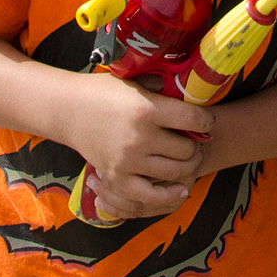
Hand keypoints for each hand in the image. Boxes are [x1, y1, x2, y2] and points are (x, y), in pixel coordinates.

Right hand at [64, 76, 214, 217]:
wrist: (69, 110)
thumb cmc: (105, 92)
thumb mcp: (135, 81)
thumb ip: (161, 86)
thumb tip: (188, 89)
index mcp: (147, 109)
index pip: (193, 120)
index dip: (207, 122)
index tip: (207, 122)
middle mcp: (139, 137)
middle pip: (186, 149)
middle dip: (197, 146)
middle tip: (198, 143)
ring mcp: (127, 161)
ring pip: (174, 172)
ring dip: (187, 167)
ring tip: (189, 160)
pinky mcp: (116, 178)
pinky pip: (149, 196)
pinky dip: (168, 196)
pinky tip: (180, 189)